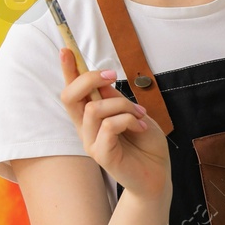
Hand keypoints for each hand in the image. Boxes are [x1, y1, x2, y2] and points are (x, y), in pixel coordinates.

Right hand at [57, 49, 170, 200]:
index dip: (67, 71)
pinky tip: (140, 126)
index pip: (73, 92)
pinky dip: (128, 119)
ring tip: (139, 114)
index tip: (66, 49)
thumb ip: (116, 100)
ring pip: (94, 109)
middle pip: (70, 96)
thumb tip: (102, 81)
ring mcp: (91, 143)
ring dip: (122, 104)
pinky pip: (109, 126)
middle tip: (112, 75)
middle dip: (88, 78)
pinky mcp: (101, 155)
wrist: (158, 175)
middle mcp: (85, 129)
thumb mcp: (133, 113)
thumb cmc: (146, 145)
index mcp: (91, 118)